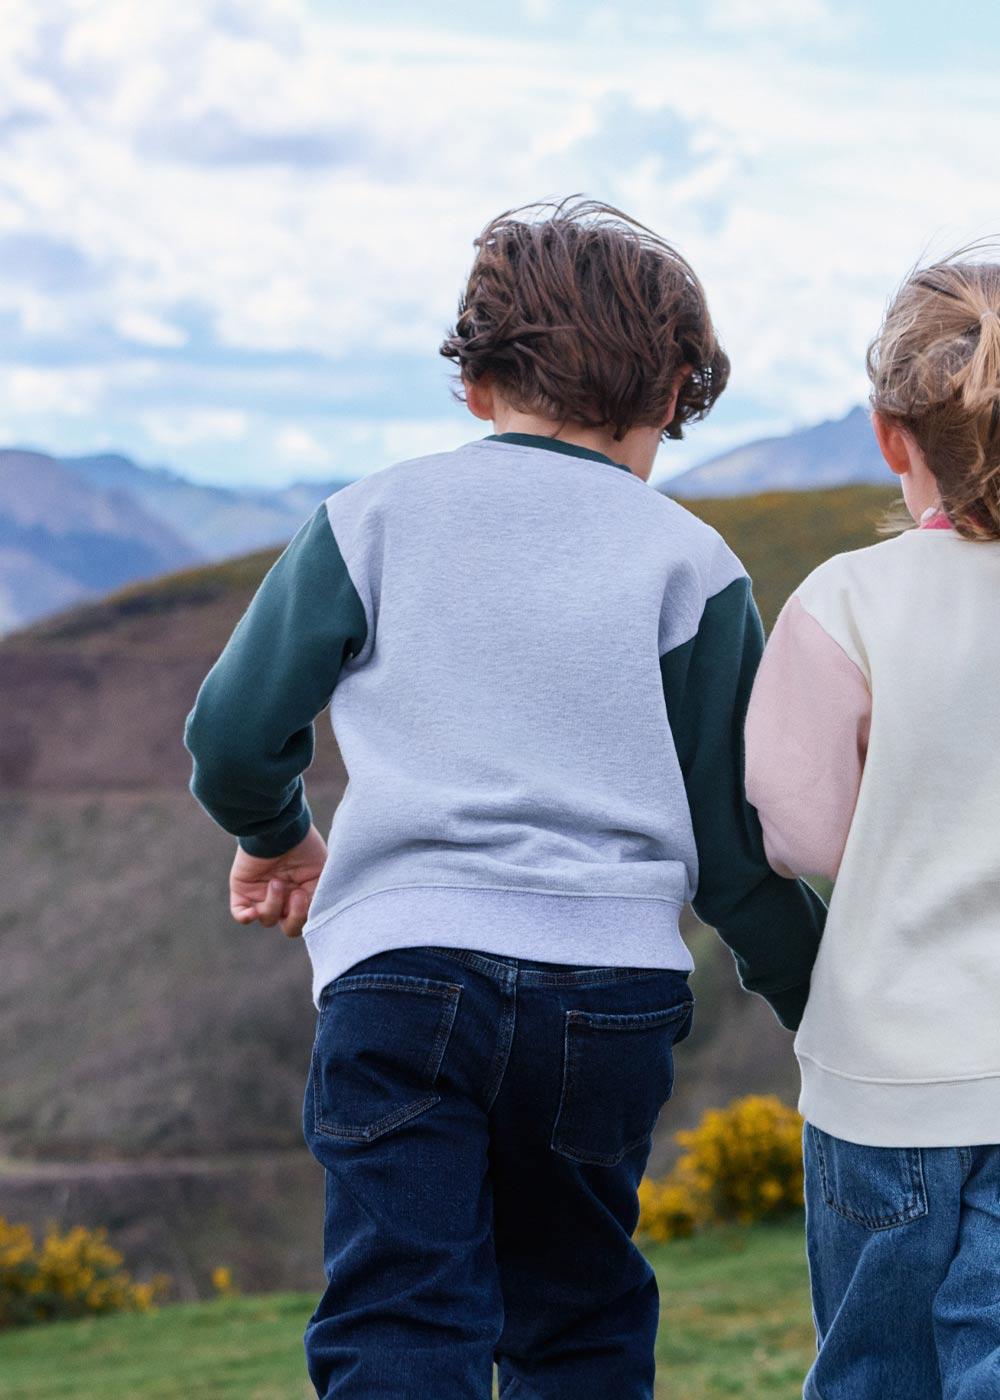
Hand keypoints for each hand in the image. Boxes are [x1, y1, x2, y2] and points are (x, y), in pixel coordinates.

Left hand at [228, 824, 327, 938]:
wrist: (279, 827)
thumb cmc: (304, 845)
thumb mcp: (322, 872)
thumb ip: (320, 897)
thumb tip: (315, 917)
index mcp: (304, 894)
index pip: (306, 920)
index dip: (307, 917)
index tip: (308, 897)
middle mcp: (284, 897)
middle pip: (289, 927)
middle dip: (294, 917)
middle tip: (297, 894)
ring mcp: (262, 894)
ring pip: (267, 919)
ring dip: (273, 905)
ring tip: (276, 881)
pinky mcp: (242, 890)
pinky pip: (241, 914)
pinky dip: (246, 917)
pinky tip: (252, 911)